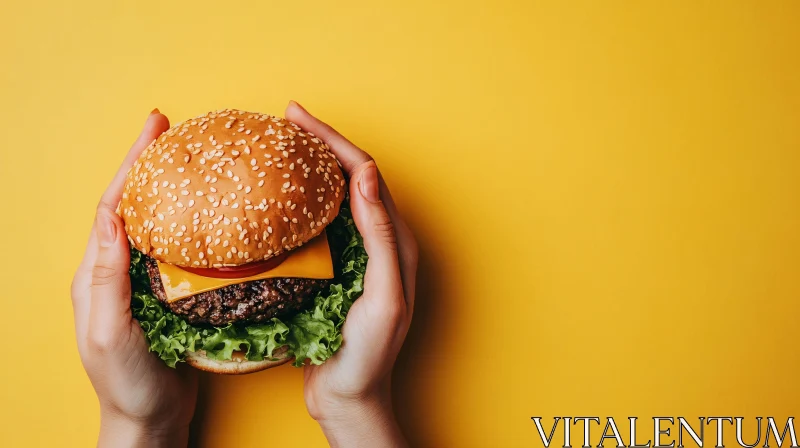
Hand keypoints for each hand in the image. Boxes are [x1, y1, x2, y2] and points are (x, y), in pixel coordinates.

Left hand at [71, 110, 197, 447]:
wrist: (149, 421)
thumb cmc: (126, 383)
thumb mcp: (111, 331)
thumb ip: (107, 277)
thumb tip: (112, 217)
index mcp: (98, 275)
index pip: (114, 207)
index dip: (131, 166)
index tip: (153, 129)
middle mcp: (119, 273)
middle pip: (135, 207)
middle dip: (150, 167)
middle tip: (174, 132)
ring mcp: (145, 284)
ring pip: (159, 226)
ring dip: (173, 192)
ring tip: (195, 163)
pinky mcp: (171, 297)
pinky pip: (181, 252)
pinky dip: (195, 227)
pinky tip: (213, 219)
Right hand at [286, 102, 418, 447]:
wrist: (352, 396)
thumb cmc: (370, 354)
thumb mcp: (382, 294)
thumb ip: (380, 235)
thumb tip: (367, 175)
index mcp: (395, 241)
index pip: (364, 175)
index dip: (333, 141)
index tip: (299, 117)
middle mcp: (379, 240)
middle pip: (349, 177)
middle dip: (320, 143)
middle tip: (285, 119)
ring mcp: (356, 253)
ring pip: (333, 196)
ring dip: (310, 166)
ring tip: (281, 144)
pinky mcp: (336, 268)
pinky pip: (318, 222)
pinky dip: (300, 200)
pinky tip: (279, 196)